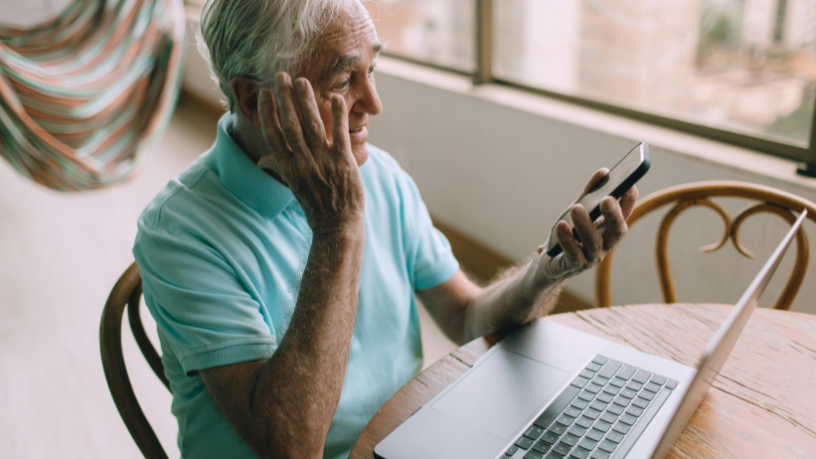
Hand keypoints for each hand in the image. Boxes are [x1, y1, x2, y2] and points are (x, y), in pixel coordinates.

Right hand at [256, 72, 364, 232]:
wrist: (338, 226)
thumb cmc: (316, 207)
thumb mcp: (293, 188)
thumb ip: (280, 168)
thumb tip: (262, 161)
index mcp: (288, 169)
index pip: (273, 135)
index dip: (267, 112)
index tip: (264, 94)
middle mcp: (302, 163)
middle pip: (290, 124)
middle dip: (285, 98)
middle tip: (282, 76)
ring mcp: (323, 162)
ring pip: (312, 125)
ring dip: (306, 100)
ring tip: (302, 81)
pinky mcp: (343, 162)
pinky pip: (339, 133)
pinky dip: (337, 114)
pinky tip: (335, 98)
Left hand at [536, 168, 637, 282]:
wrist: (551, 260)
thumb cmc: (571, 231)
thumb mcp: (580, 209)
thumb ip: (591, 192)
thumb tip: (604, 172)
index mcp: (611, 228)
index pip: (625, 213)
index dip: (629, 200)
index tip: (629, 184)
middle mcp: (606, 244)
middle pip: (616, 231)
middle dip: (613, 215)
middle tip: (607, 199)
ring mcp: (592, 257)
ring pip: (593, 242)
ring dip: (585, 224)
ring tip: (576, 208)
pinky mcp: (574, 265)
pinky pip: (572, 253)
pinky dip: (567, 239)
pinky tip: (561, 225)